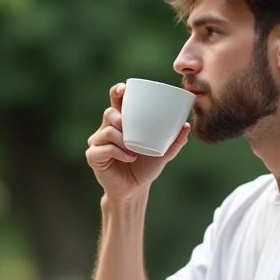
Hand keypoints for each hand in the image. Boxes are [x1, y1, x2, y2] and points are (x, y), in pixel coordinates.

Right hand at [86, 83, 190, 204]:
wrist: (134, 190)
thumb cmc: (146, 168)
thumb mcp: (163, 154)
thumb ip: (174, 141)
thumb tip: (186, 126)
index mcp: (121, 123)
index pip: (116, 102)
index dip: (117, 92)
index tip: (124, 89)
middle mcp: (107, 130)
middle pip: (109, 113)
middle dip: (119, 117)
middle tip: (129, 126)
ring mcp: (98, 143)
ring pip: (107, 131)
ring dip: (122, 139)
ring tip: (134, 150)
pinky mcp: (94, 156)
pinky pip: (104, 149)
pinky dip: (118, 152)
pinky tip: (130, 157)